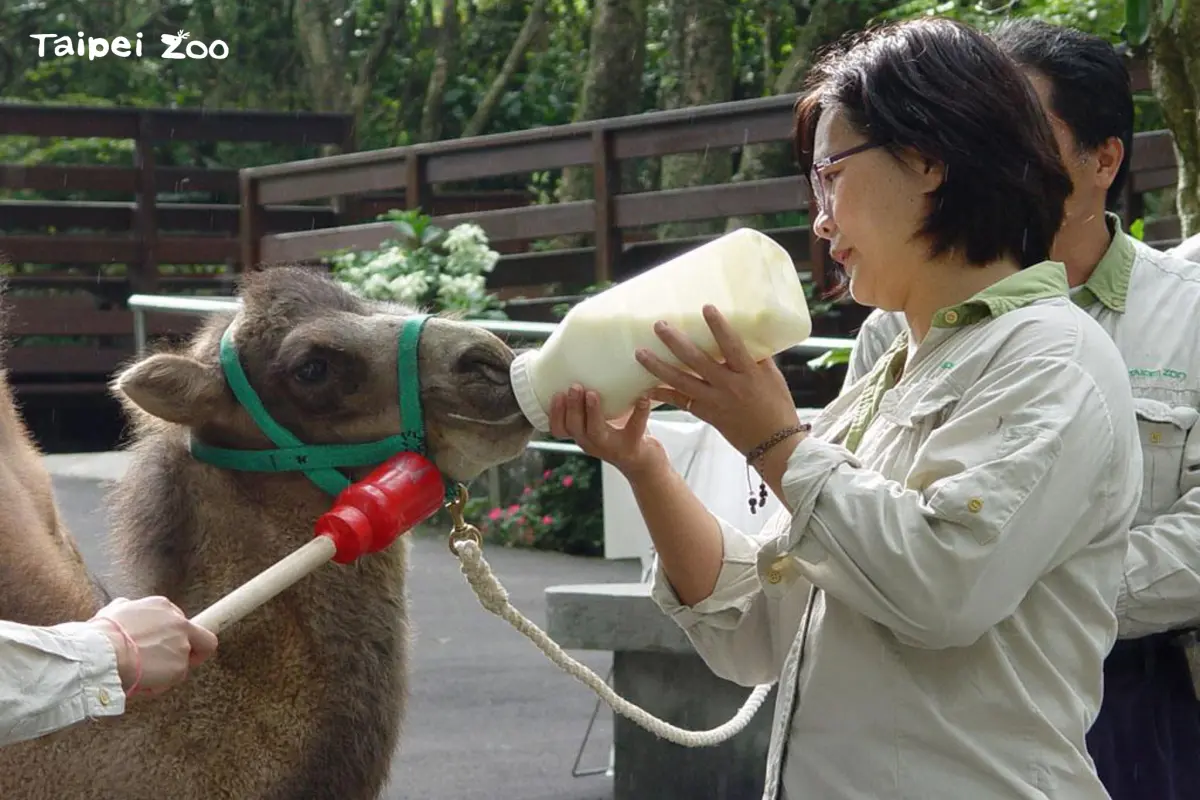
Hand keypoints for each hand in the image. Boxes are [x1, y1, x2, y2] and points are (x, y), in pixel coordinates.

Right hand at [90, 596, 218, 695]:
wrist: (102, 653)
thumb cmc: (102, 634)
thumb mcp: (115, 610)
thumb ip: (129, 609)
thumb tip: (127, 609)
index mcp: (163, 607)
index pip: (182, 621)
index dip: (175, 636)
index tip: (166, 645)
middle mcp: (179, 623)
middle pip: (202, 640)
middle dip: (191, 653)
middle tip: (170, 664)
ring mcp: (182, 645)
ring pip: (181, 663)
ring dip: (164, 671)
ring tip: (140, 675)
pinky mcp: (179, 667)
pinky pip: (172, 680)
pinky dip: (158, 684)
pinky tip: (140, 682)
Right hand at [548, 383, 667, 477]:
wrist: (647, 464)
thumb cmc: (623, 433)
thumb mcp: (604, 418)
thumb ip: (596, 399)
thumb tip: (590, 360)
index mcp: (583, 435)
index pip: (559, 429)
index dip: (555, 413)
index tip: (556, 393)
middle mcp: (593, 444)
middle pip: (574, 428)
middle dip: (572, 407)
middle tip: (574, 387)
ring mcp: (612, 447)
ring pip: (595, 432)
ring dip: (592, 412)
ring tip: (593, 394)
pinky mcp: (633, 446)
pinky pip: (634, 428)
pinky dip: (639, 412)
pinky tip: (644, 397)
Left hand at [635, 304, 801, 456]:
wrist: (774, 444)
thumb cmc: (778, 408)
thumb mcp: (773, 378)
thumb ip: (757, 357)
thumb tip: (746, 334)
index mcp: (749, 373)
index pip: (732, 345)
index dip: (719, 327)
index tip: (706, 307)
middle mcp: (729, 386)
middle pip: (697, 361)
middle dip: (675, 342)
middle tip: (658, 325)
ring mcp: (715, 401)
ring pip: (681, 381)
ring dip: (658, 367)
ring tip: (640, 353)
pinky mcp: (706, 414)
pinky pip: (680, 402)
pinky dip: (662, 395)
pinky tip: (646, 388)